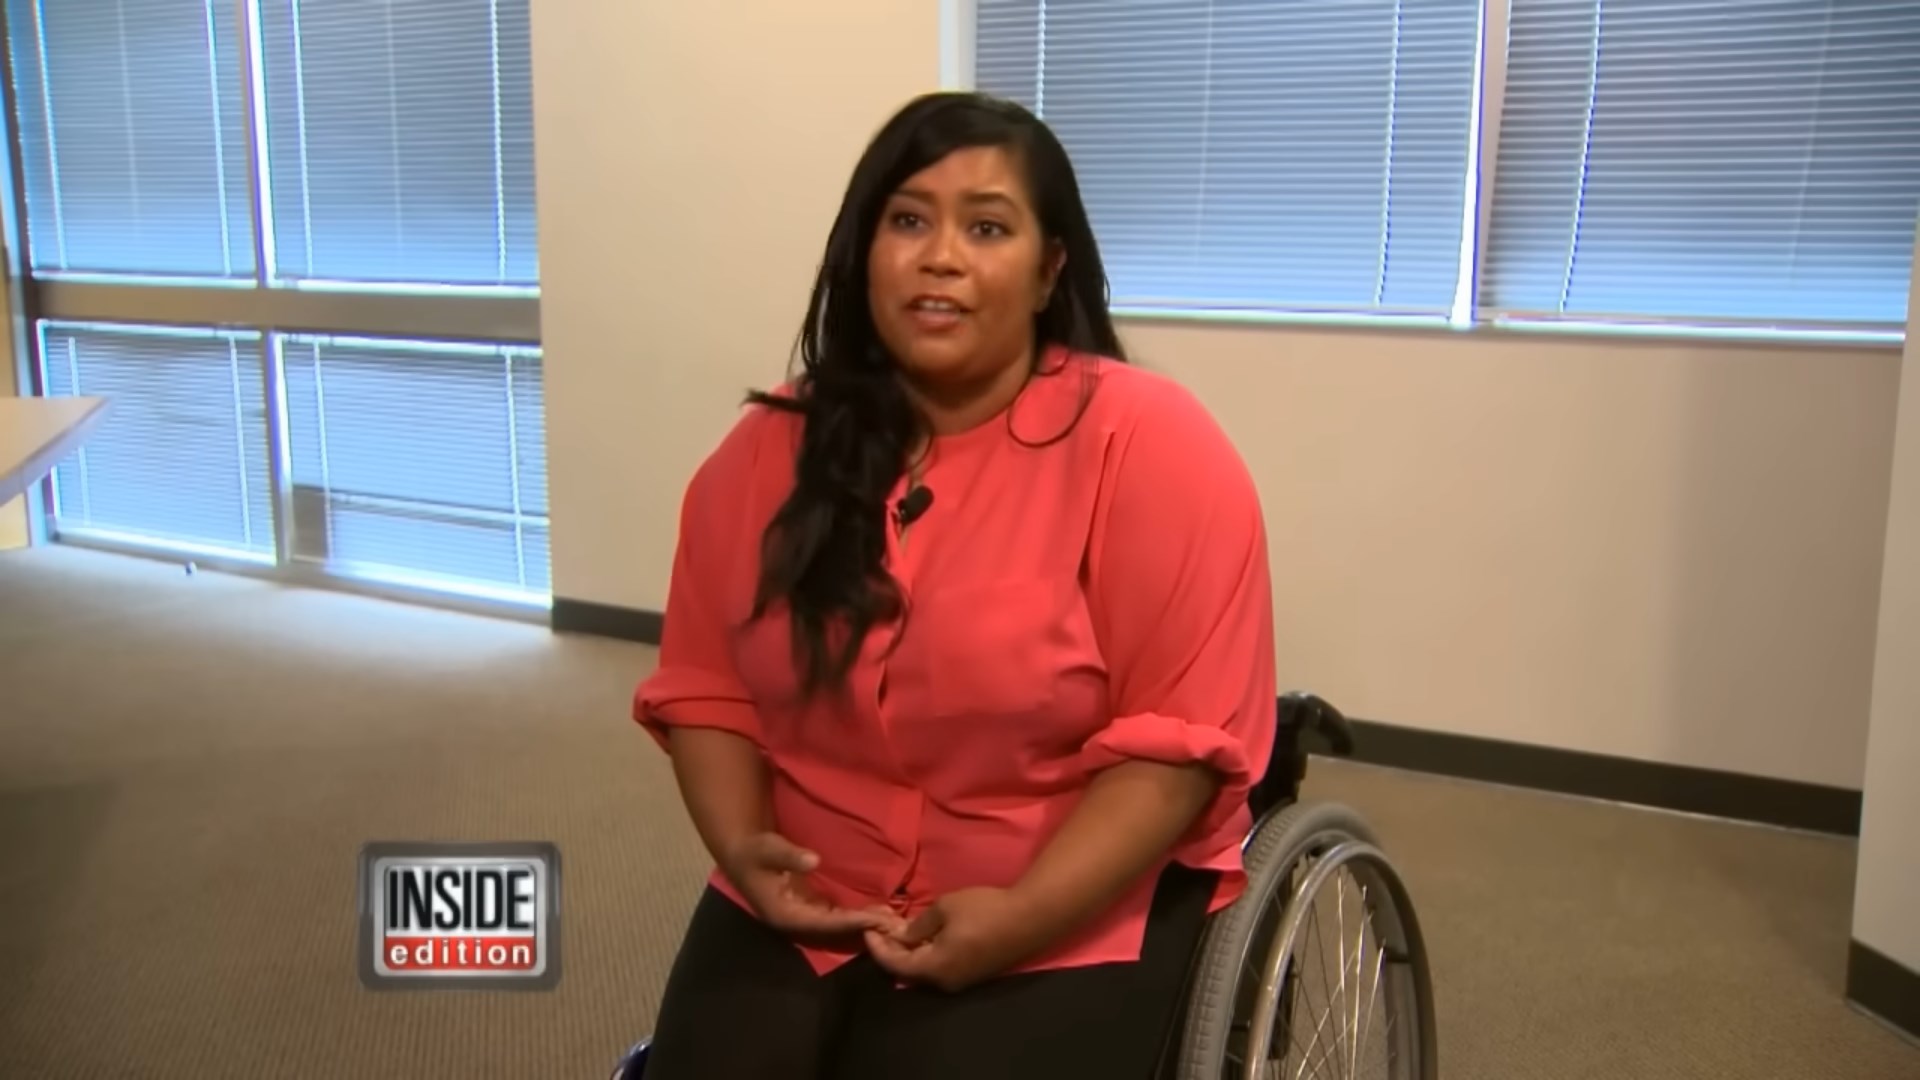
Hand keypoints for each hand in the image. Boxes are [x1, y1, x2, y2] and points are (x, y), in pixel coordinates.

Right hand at [719, 832, 902, 941]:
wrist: (742, 854)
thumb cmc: (754, 851)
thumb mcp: (768, 849)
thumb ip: (788, 855)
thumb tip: (814, 859)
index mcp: (784, 915)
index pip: (822, 923)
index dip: (849, 922)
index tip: (874, 919)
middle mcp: (795, 922)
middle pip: (833, 931)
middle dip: (862, 928)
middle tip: (892, 924)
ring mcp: (802, 917)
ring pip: (836, 927)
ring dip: (862, 924)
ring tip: (891, 920)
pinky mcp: (808, 909)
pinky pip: (835, 917)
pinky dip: (855, 916)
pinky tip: (875, 912)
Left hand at [863, 886, 1051, 991]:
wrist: (1029, 918)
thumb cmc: (984, 910)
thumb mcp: (945, 908)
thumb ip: (919, 924)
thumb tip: (904, 935)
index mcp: (935, 968)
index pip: (895, 965)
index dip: (878, 948)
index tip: (867, 930)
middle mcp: (946, 982)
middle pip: (909, 971)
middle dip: (892, 950)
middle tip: (882, 927)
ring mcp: (961, 980)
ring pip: (926, 970)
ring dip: (911, 952)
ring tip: (900, 929)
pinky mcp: (974, 974)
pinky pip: (942, 967)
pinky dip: (928, 953)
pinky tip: (926, 935)